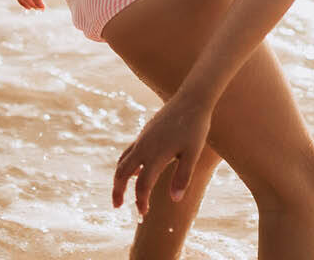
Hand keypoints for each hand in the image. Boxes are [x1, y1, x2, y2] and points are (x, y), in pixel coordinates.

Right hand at [112, 95, 212, 214]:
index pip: (142, 185)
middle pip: (122, 172)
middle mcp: (144, 146)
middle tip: (117, 206)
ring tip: (122, 190)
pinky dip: (127, 163)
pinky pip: (130, 150)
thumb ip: (183, 176)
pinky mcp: (146, 132)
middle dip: (117, 190)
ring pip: (123, 160)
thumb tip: (175, 200)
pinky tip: (136, 170)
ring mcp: (143, 137)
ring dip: (119, 177)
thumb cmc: (195, 126)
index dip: (141, 202)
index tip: (143, 214)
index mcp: (156, 154)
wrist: (192, 98)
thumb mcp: (193, 153)